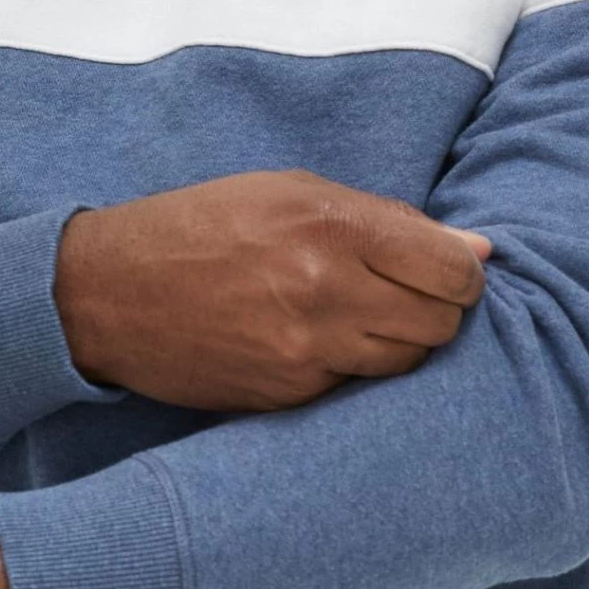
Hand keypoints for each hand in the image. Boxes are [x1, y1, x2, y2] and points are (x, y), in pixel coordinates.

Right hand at [53, 170, 491, 411]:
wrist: (110, 293)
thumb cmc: (204, 226)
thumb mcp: (291, 192)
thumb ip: (389, 220)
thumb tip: (478, 250)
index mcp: (333, 227)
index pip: (452, 271)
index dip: (462, 274)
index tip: (446, 270)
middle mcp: (326, 292)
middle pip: (440, 324)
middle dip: (439, 310)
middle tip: (409, 295)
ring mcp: (306, 353)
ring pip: (406, 363)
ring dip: (401, 342)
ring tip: (364, 318)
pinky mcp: (287, 396)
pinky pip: (356, 388)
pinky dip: (354, 368)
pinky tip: (322, 342)